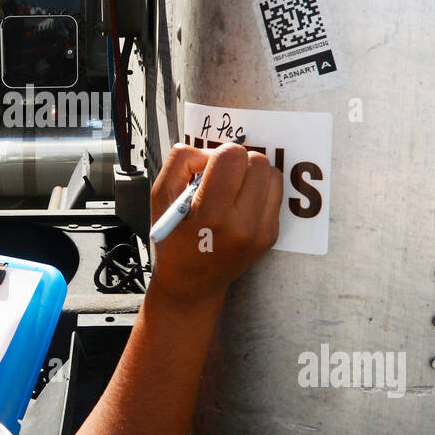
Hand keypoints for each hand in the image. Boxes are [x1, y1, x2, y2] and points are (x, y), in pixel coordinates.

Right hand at [147, 142, 281, 306]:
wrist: (191, 282)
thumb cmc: (173, 238)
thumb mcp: (160, 197)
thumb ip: (180, 161)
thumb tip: (210, 151)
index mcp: (212, 215)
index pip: (232, 156)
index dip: (218, 154)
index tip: (208, 168)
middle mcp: (242, 225)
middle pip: (258, 161)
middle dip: (238, 162)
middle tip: (221, 177)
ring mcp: (261, 232)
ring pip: (272, 174)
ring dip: (252, 173)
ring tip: (232, 188)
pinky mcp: (271, 235)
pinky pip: (275, 193)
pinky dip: (259, 190)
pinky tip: (241, 202)